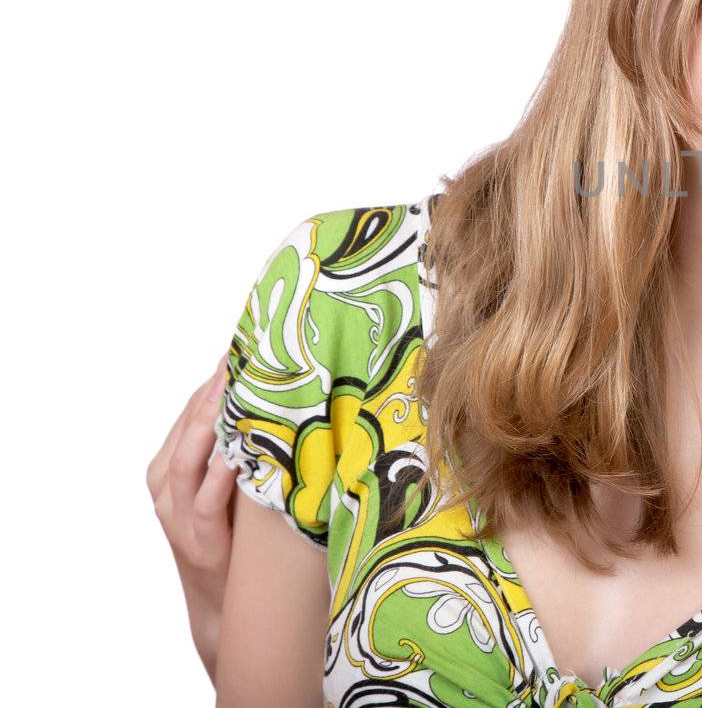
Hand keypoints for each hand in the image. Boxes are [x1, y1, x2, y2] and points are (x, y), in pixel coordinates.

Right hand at [146, 356, 236, 683]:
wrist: (230, 603)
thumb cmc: (240, 532)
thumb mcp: (238, 481)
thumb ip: (248, 441)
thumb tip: (291, 393)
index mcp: (174, 461)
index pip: (194, 407)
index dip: (217, 375)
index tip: (246, 341)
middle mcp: (167, 481)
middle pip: (190, 424)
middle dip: (215, 389)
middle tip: (244, 354)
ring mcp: (176, 512)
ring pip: (188, 457)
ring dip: (211, 423)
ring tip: (234, 390)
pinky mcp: (195, 540)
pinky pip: (203, 501)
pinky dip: (219, 476)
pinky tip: (236, 455)